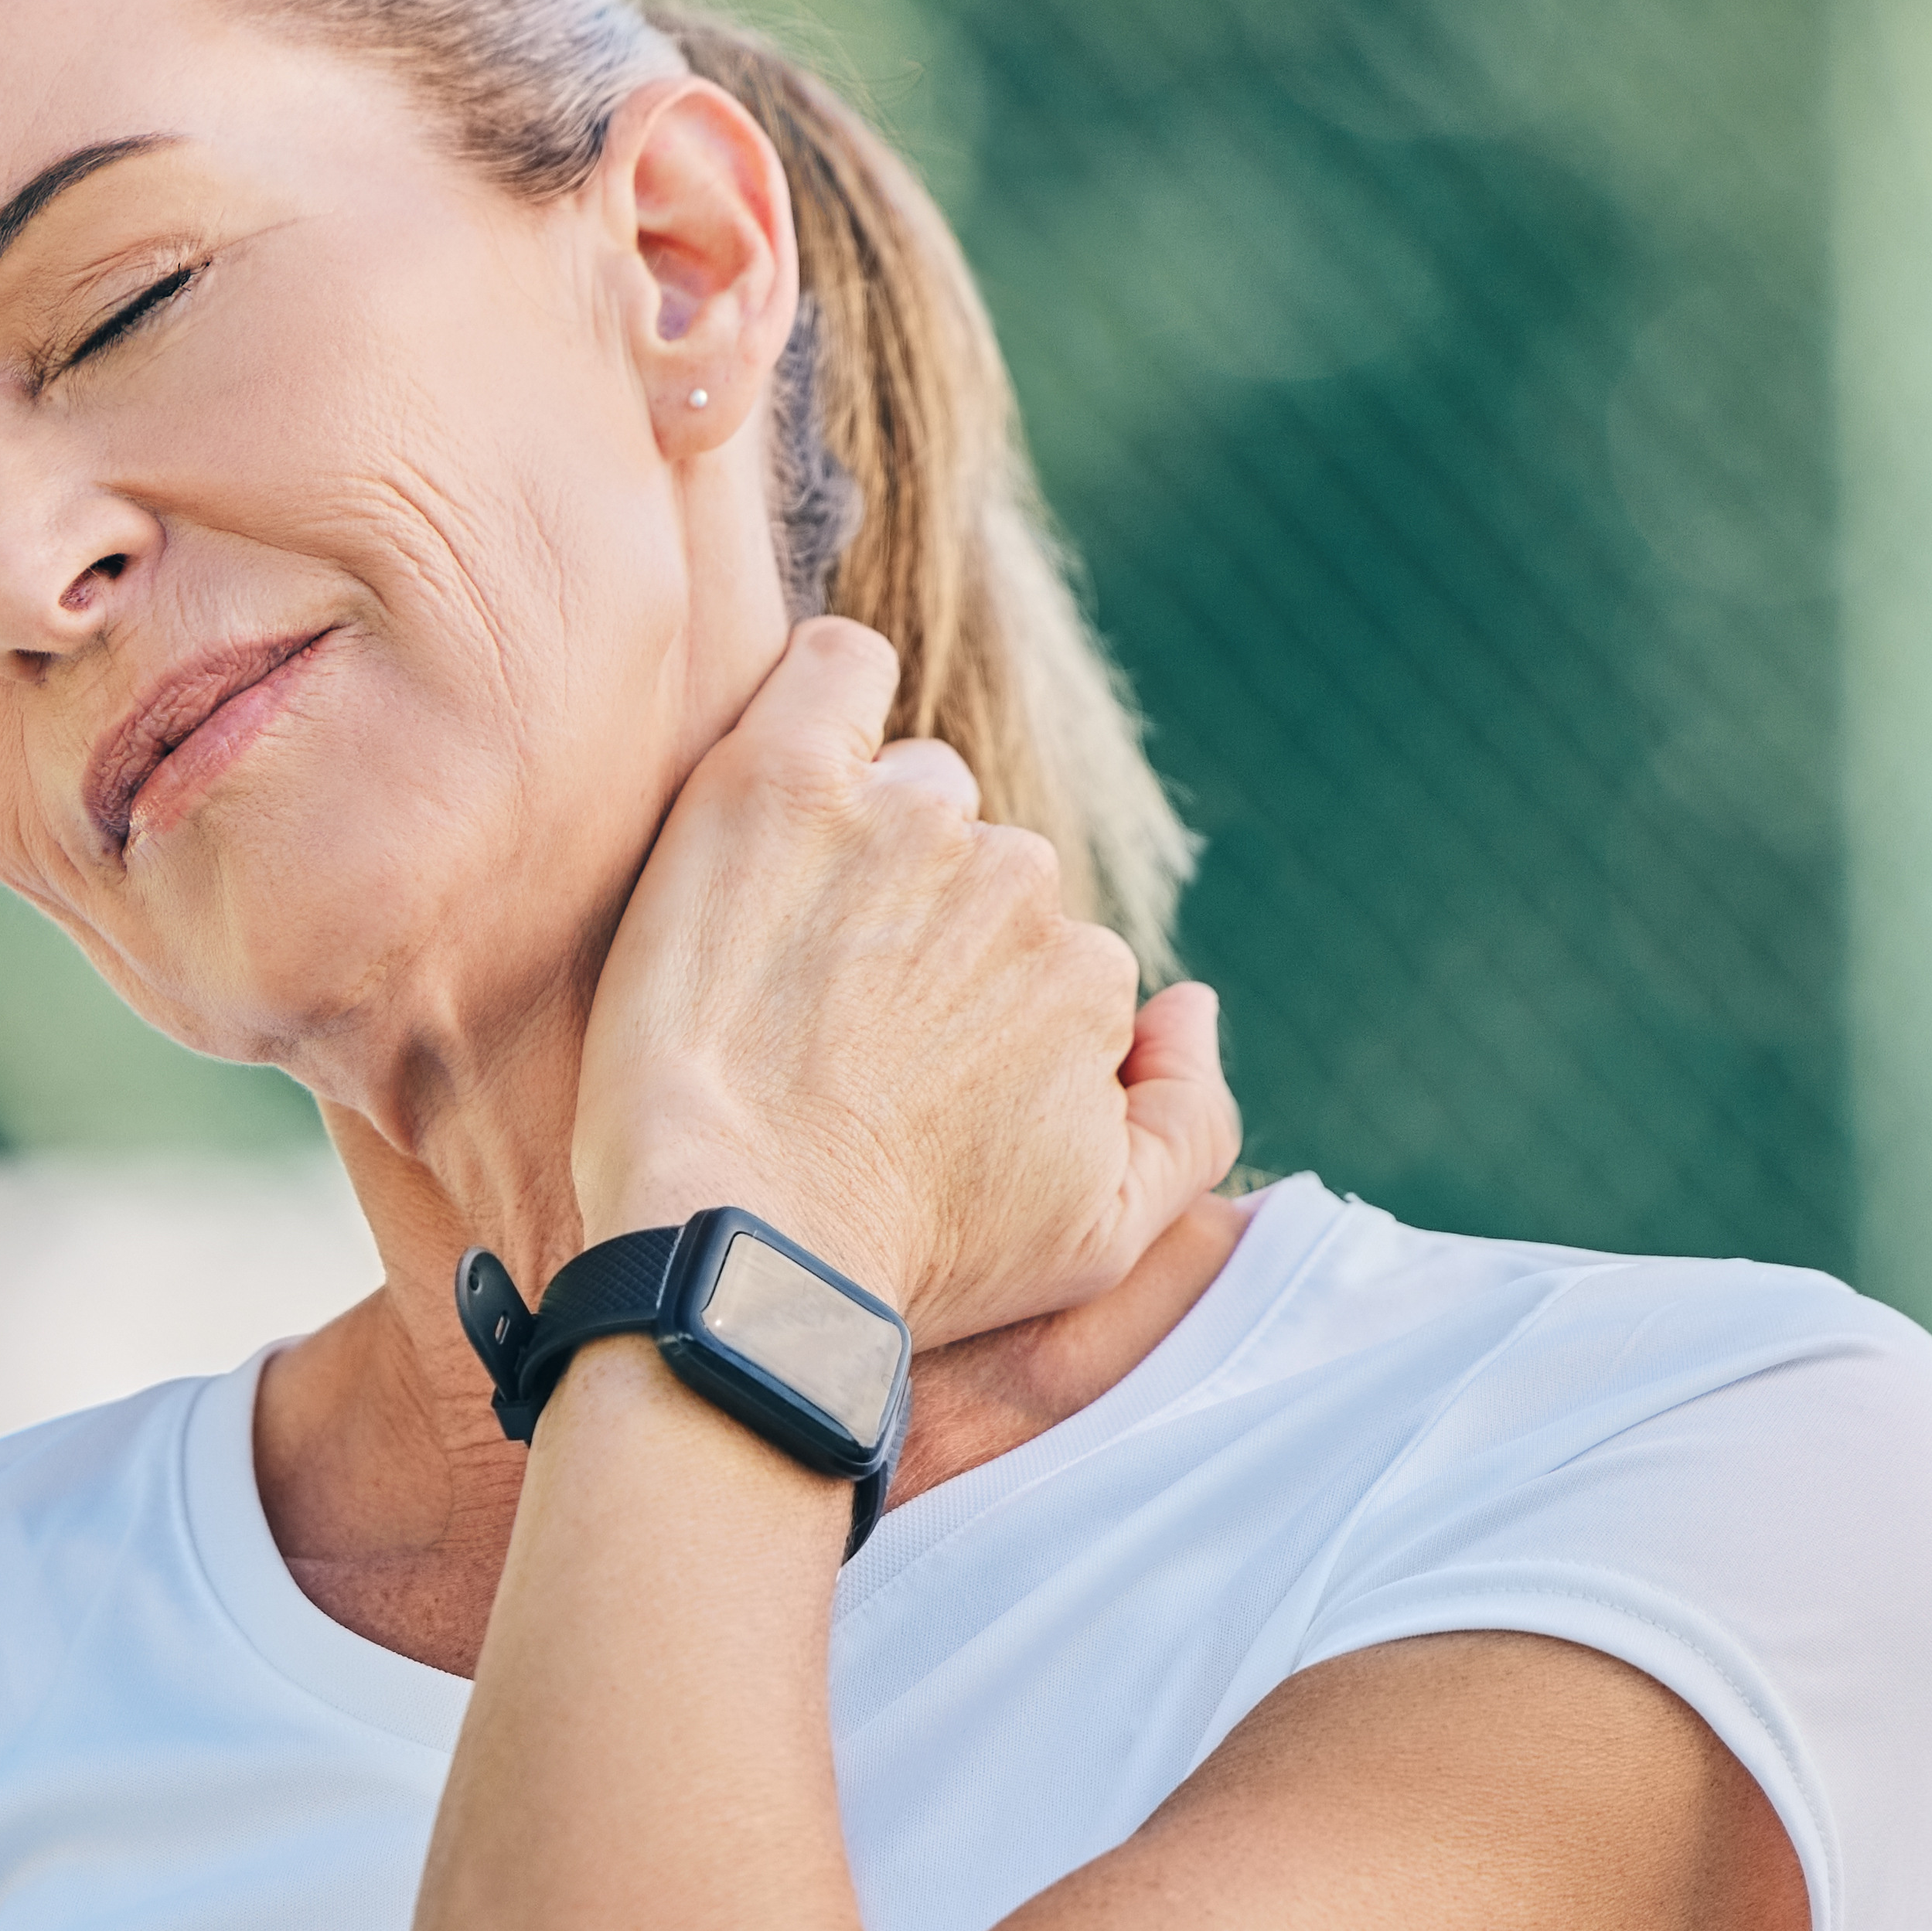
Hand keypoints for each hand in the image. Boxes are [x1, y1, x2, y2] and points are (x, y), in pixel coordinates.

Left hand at [569, 619, 1235, 1345]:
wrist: (738, 1249)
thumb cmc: (906, 1261)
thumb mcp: (1097, 1240)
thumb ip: (1190, 1119)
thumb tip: (1193, 1003)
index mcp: (1091, 975)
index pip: (1040, 949)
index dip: (962, 1010)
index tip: (887, 1070)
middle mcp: (1017, 883)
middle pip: (976, 864)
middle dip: (912, 928)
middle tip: (819, 1024)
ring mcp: (903, 826)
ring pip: (905, 791)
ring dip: (860, 844)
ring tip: (777, 954)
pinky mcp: (781, 784)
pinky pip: (836, 670)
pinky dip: (828, 690)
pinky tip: (796, 757)